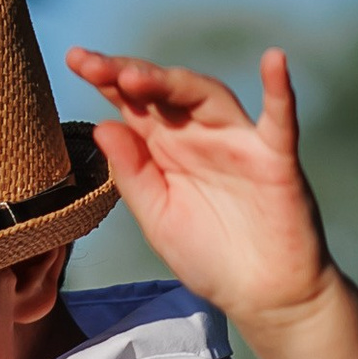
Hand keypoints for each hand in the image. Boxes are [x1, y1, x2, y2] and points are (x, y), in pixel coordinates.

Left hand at [65, 47, 335, 339]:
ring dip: (172, 82)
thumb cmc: (211, 257)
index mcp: (168, 149)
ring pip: (207, 96)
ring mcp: (239, 144)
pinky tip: (274, 60)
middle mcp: (200, 136)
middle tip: (95, 67)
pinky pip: (280, 120)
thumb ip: (132, 175)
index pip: (135, 104)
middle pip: (165, 92)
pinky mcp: (276, 161)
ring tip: (135, 78)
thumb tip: (102, 125)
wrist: (263, 298)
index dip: (107, 79)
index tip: (76, 60)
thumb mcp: (158, 218)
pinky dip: (280, 91)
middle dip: (130, 75)